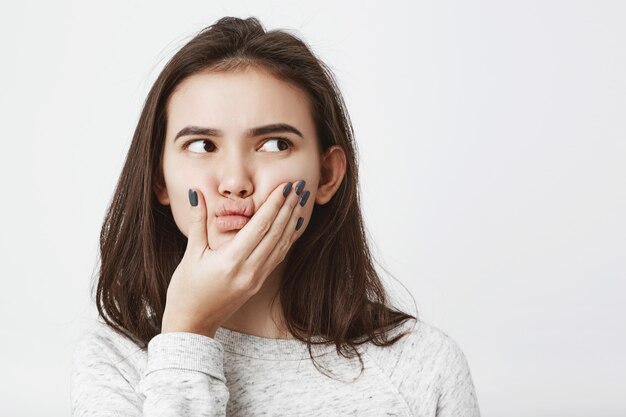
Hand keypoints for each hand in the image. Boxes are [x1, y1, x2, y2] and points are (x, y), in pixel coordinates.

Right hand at [161, 180, 308, 336]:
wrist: (193, 324)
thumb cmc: (186, 289)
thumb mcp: (190, 253)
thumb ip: (196, 221)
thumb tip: (195, 192)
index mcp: (231, 260)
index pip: (260, 226)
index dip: (275, 204)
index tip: (285, 186)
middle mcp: (249, 270)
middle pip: (276, 233)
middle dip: (288, 207)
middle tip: (299, 186)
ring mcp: (256, 278)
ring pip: (281, 245)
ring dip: (292, 221)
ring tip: (300, 201)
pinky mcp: (258, 283)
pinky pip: (277, 257)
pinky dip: (288, 239)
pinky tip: (293, 225)